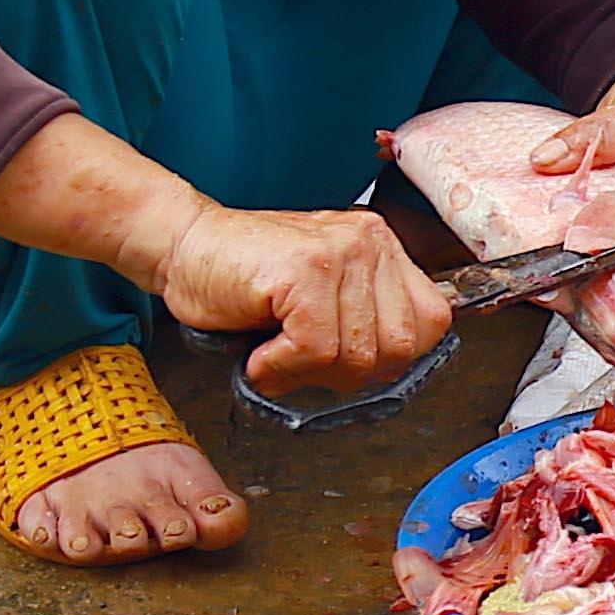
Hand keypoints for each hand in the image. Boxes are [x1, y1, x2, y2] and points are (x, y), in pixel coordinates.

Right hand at [147, 200, 458, 398]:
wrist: (184, 247)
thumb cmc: (245, 280)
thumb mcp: (323, 300)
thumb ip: (365, 325)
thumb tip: (394, 372)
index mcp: (382, 248)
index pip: (431, 323)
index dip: (390, 359)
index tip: (345, 361)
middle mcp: (370, 242)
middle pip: (399, 347)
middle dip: (346, 373)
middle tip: (300, 359)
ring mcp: (342, 251)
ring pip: (358, 354)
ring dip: (305, 372)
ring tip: (274, 351)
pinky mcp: (307, 269)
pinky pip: (316, 349)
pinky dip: (280, 367)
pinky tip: (259, 352)